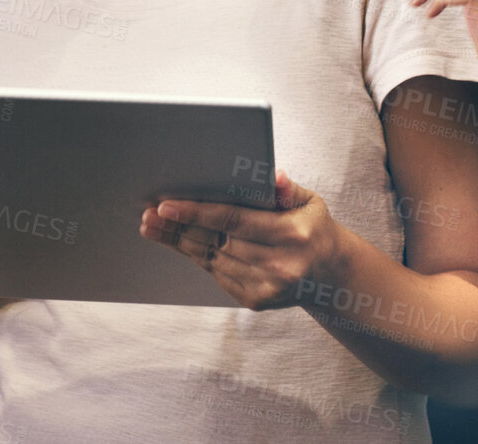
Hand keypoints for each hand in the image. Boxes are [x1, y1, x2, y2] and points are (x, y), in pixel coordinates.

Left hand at [142, 170, 339, 310]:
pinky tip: (179, 242)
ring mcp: (266, 287)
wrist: (330, 276)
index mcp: (291, 235)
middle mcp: (278, 265)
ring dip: (179, 242)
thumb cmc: (313, 228)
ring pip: (210, 258)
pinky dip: (197, 256)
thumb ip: (288, 189)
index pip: (233, 219)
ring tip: (153, 227)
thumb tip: (274, 177)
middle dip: (177, 227)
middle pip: (215, 240)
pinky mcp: (255, 300)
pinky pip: (216, 273)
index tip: (165, 206)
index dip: (195, 212)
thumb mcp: (310, 202)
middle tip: (148, 214)